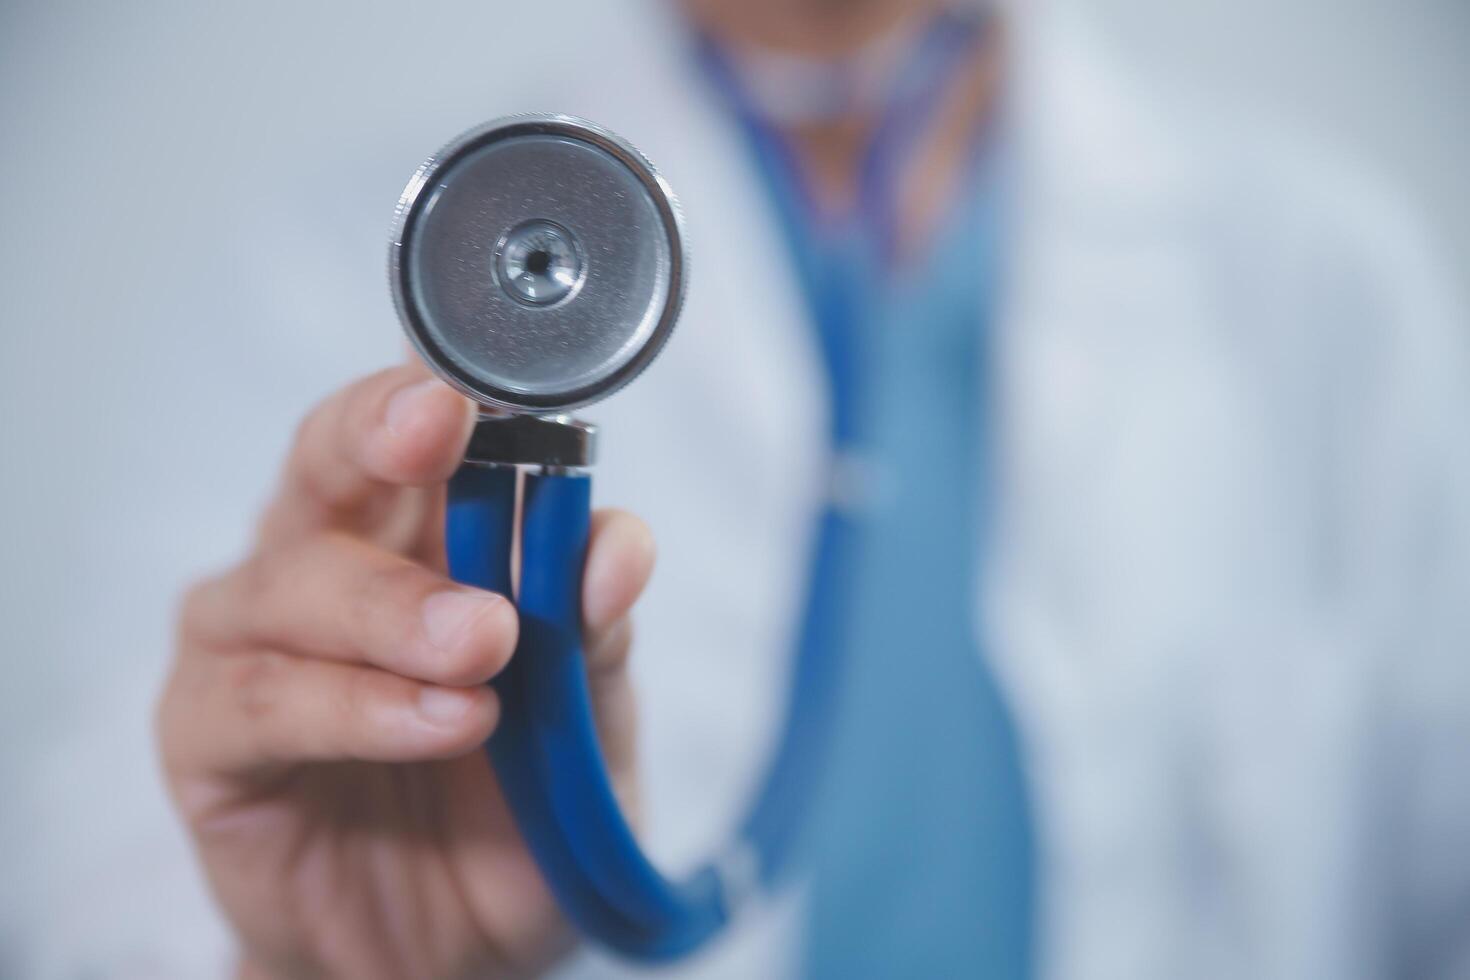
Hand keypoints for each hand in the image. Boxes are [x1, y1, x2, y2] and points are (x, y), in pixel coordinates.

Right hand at [156, 364, 652, 978]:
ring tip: (484, 647)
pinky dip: (358, 706)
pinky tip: (440, 722)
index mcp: (422, 533)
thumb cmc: (516, 810)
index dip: (438, 381)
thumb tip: (616, 545)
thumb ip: (593, 631)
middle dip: (382, 432)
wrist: (453, 952)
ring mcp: (255, 644)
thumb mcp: (589, 723)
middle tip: (444, 431)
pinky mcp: (207, 736)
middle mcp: (327, 563)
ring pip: (295, 578)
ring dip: (395, 606)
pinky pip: (264, 700)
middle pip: (327, 458)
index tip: (482, 376)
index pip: (415, 424)